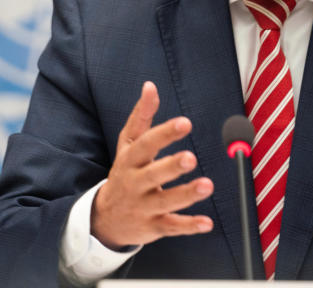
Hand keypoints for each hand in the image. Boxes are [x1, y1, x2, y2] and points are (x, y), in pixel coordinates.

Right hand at [91, 81, 213, 248]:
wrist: (105, 218)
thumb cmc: (124, 172)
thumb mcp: (128, 144)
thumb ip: (141, 116)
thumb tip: (150, 86)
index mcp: (130, 159)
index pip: (146, 144)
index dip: (165, 134)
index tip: (185, 123)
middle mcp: (135, 183)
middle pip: (153, 174)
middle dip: (171, 166)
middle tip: (190, 158)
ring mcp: (144, 206)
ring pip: (166, 201)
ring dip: (186, 194)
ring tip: (207, 185)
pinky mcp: (154, 226)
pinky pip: (172, 226)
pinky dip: (189, 226)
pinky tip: (207, 223)